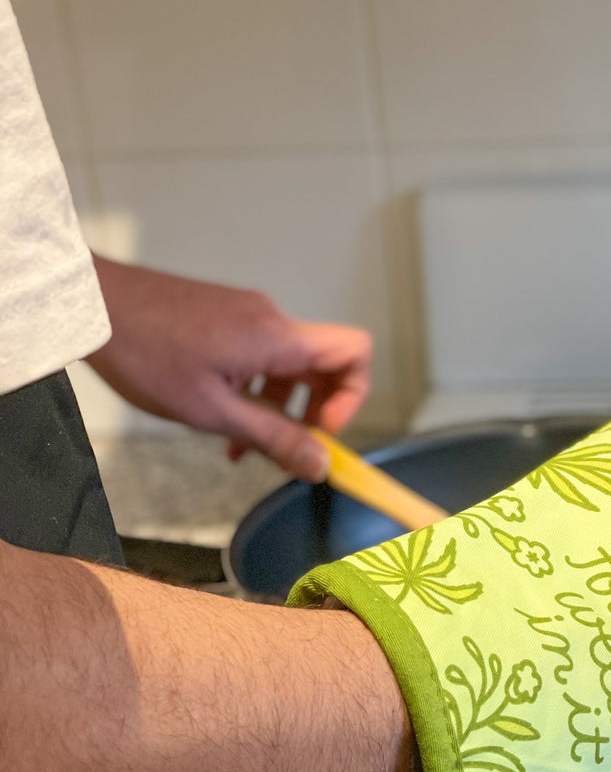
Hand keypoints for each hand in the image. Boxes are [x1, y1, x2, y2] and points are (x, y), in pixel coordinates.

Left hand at [88, 257, 371, 480]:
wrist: (93, 306)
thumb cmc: (146, 354)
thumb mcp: (213, 411)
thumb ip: (273, 438)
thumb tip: (320, 465)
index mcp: (277, 338)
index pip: (355, 353)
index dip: (353, 397)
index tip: (322, 432)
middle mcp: (272, 320)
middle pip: (325, 366)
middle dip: (311, 414)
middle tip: (282, 449)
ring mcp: (249, 314)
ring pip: (288, 366)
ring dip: (277, 409)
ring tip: (239, 445)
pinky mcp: (227, 315)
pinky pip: (261, 355)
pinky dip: (255, 389)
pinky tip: (220, 415)